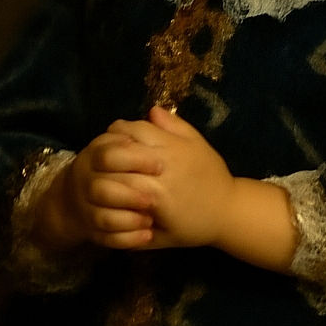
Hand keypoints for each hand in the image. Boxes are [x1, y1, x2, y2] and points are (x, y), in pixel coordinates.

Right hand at [31, 129, 161, 251]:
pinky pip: (105, 238)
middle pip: (102, 188)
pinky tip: (147, 236)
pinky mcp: (91, 231)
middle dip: (130, 194)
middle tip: (155, 198)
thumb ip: (147, 128)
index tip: (160, 166)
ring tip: (151, 219)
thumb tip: (155, 110)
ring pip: (102, 216)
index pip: (109, 154)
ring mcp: (86, 208)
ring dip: (128, 218)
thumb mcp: (130, 142)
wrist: (76, 199)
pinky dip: (126, 238)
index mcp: (98, 153)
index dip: (133, 159)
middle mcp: (86, 180)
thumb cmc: (115, 165)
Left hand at [108, 107, 236, 250]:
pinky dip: (113, 200)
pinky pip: (122, 203)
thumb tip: (152, 110)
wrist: (226, 212)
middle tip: (99, 158)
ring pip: (116, 179)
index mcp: (172, 146)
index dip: (118, 131)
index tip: (114, 136)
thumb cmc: (212, 175)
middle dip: (104, 153)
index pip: (133, 130)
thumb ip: (175, 126)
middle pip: (119, 152)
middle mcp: (161, 166)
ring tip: (102, 178)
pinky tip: (111, 199)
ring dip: (105, 177)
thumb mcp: (198, 144)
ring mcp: (154, 192)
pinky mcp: (151, 214)